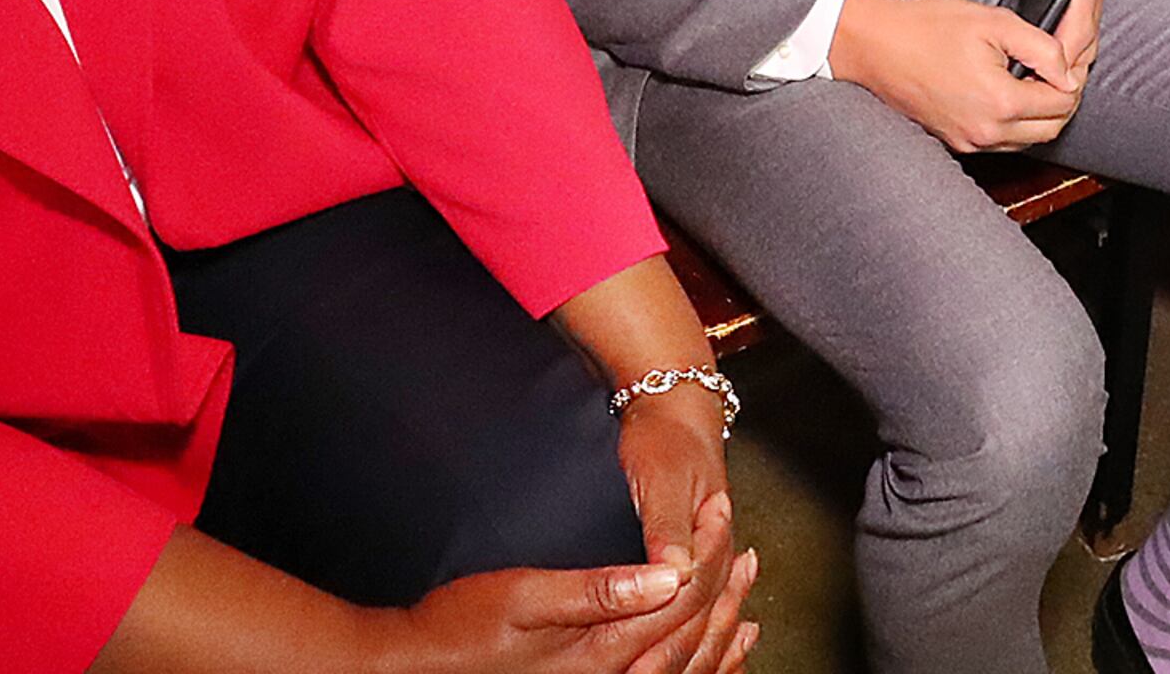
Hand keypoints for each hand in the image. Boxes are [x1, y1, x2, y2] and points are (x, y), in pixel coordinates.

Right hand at [375, 544, 755, 673]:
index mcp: (601, 652)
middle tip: (750, 556)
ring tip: (747, 608)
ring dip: (719, 638)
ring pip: (683, 670)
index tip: (722, 511)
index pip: (677, 603)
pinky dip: (695, 669)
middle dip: (725, 598)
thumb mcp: (526, 596)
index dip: (706, 556)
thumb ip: (600, 590)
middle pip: (690, 640)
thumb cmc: (461, 626)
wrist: (419, 668)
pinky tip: (709, 658)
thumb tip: (668, 574)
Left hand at [611, 407, 753, 673]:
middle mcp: (715, 555)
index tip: (640, 666)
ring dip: (692, 651)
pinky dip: (696, 637)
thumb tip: (675, 572)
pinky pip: (701, 609)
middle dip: (680, 654)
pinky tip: (683, 655)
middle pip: (704, 619)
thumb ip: (667, 527)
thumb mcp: (661, 478)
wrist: (678, 410)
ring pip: (706, 620)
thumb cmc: (667, 438)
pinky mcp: (693, 559)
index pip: (693, 602)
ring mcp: (708, 558)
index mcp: (710, 540)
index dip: (669, 637)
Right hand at [827, 0, 1079, 151]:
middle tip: (1056, 70)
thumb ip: (1042, 48)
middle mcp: (985, 132)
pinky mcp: (955, 142)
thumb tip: (1068, 73)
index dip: (1071, 77)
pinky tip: (1007, 93)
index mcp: (1000, 102)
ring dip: (1039, 115)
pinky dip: (1014, 123)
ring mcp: (968, 142)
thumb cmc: (927, 27)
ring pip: (1027, 140)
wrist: (875, 45)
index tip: (1064, 58)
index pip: (1062, 102)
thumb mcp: (994, 22)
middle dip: (1061, 100)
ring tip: (1033, 79)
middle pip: (1050, 129)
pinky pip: (1001, 143)